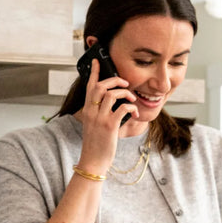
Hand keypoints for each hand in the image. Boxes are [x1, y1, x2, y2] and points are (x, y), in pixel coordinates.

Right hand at [79, 58, 136, 173]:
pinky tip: (135, 114)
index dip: (94, 72)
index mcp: (87, 111)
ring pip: (111, 94)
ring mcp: (99, 119)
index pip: (89, 87)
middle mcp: (91, 112)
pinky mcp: (109, 126)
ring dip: (126, 93)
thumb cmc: (96, 144)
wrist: (93, 161)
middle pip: (100, 86)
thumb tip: (114, 102)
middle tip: (125, 84)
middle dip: (115, 80)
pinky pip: (123, 108)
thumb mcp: (93, 126)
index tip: (98, 61)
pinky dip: (132, 108)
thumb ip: (99, 113)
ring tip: (132, 99)